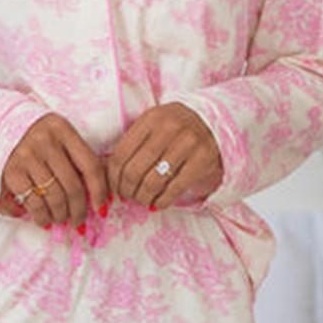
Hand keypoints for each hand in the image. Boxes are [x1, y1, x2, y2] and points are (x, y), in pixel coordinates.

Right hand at [0, 113, 110, 227]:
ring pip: (54, 198)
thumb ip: (78, 160)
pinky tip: (44, 219)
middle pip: (73, 186)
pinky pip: (33, 203)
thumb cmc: (38, 140)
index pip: (90, 166)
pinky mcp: (11, 172)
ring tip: (60, 220)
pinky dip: (41, 216)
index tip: (101, 209)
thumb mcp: (60, 139)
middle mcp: (45, 141)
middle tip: (78, 221)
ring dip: (60, 216)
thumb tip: (99, 201)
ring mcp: (26, 156)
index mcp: (63, 130)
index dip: (99, 192)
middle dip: (78, 210)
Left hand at [105, 102, 222, 209]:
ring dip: (143, 198)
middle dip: (127, 190)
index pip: (120, 155)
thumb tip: (109, 176)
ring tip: (142, 200)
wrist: (213, 122)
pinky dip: (162, 201)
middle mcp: (169, 128)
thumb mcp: (153, 126)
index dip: (113, 178)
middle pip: (134, 171)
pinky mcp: (202, 159)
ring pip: (152, 182)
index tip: (114, 188)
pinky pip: (174, 188)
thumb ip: (133, 144)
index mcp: (150, 119)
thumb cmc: (174, 128)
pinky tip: (157, 203)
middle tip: (128, 197)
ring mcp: (188, 143)